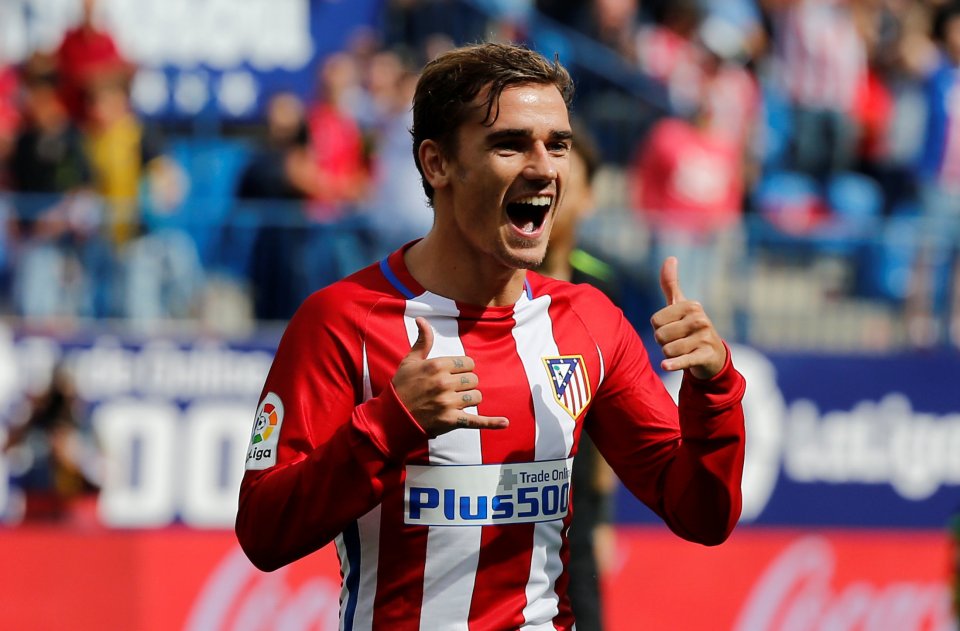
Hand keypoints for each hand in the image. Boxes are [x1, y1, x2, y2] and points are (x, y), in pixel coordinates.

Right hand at [392, 317, 509, 436]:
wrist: (393, 417)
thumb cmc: (401, 387)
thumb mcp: (410, 361)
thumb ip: (423, 340)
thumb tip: (422, 319)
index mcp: (437, 365)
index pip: (468, 363)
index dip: (462, 369)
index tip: (452, 374)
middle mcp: (444, 383)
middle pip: (473, 379)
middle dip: (466, 384)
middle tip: (451, 390)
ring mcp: (448, 403)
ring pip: (476, 397)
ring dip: (470, 399)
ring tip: (455, 402)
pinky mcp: (451, 421)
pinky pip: (477, 421)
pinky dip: (492, 423)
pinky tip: (505, 422)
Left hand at [650, 257, 726, 379]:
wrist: (713, 357)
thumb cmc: (690, 328)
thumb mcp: (681, 305)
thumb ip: (671, 283)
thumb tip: (670, 258)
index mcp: (691, 306)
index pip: (655, 321)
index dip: (660, 329)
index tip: (673, 329)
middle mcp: (700, 319)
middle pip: (660, 336)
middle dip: (664, 343)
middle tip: (679, 342)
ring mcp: (705, 338)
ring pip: (667, 350)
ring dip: (670, 355)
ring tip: (683, 351)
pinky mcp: (706, 356)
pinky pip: (682, 360)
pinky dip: (673, 364)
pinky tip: (665, 366)